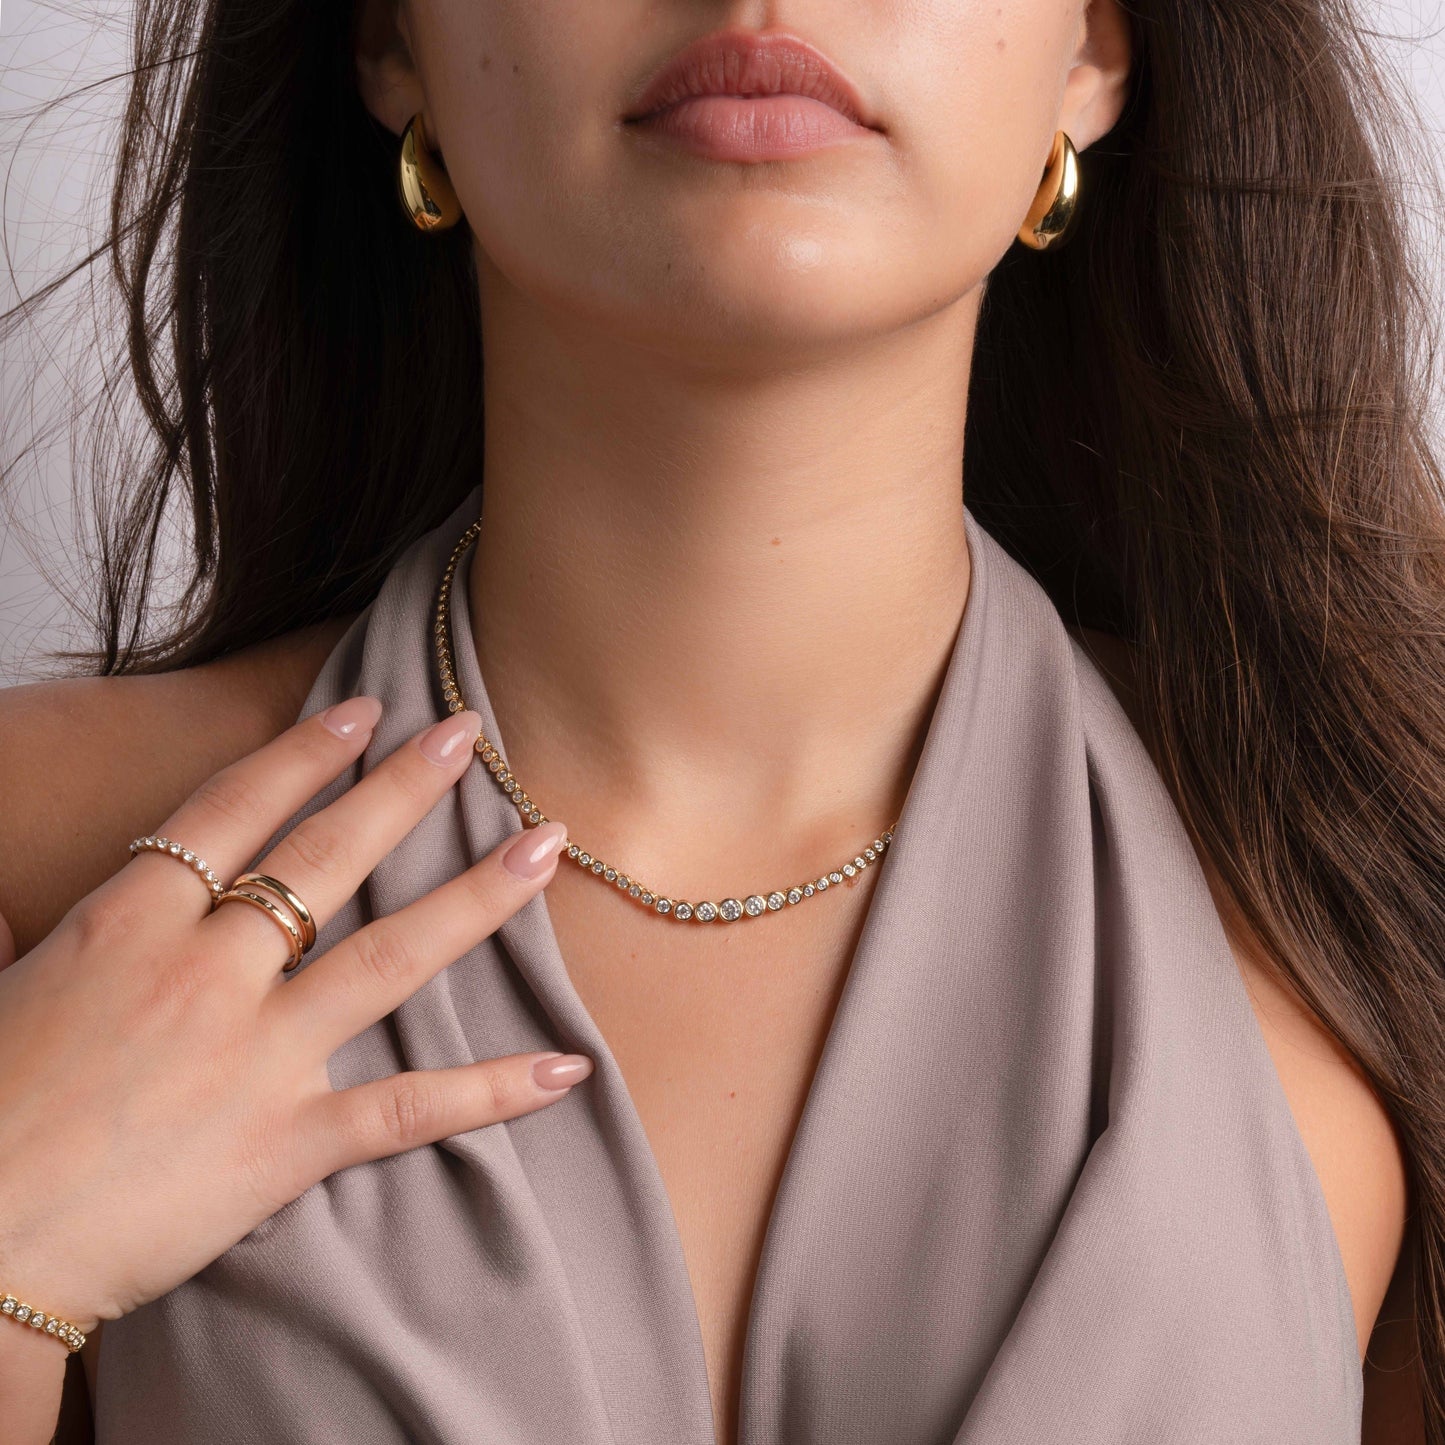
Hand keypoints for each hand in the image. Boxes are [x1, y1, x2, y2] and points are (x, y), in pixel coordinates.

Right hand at [0, 697, 587, 1334]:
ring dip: (477, 898)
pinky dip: (493, 1090)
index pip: (234, 811)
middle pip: (325, 857)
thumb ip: (25, 932)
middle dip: (405, 788)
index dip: (304, 754)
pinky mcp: (287, 1143)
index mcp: (126, 927)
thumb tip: (9, 903)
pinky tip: (564, 1068)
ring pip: (391, 956)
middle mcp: (203, 975)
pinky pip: (409, 1107)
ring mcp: (255, 1057)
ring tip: (544, 848)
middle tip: (471, 735)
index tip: (362, 711)